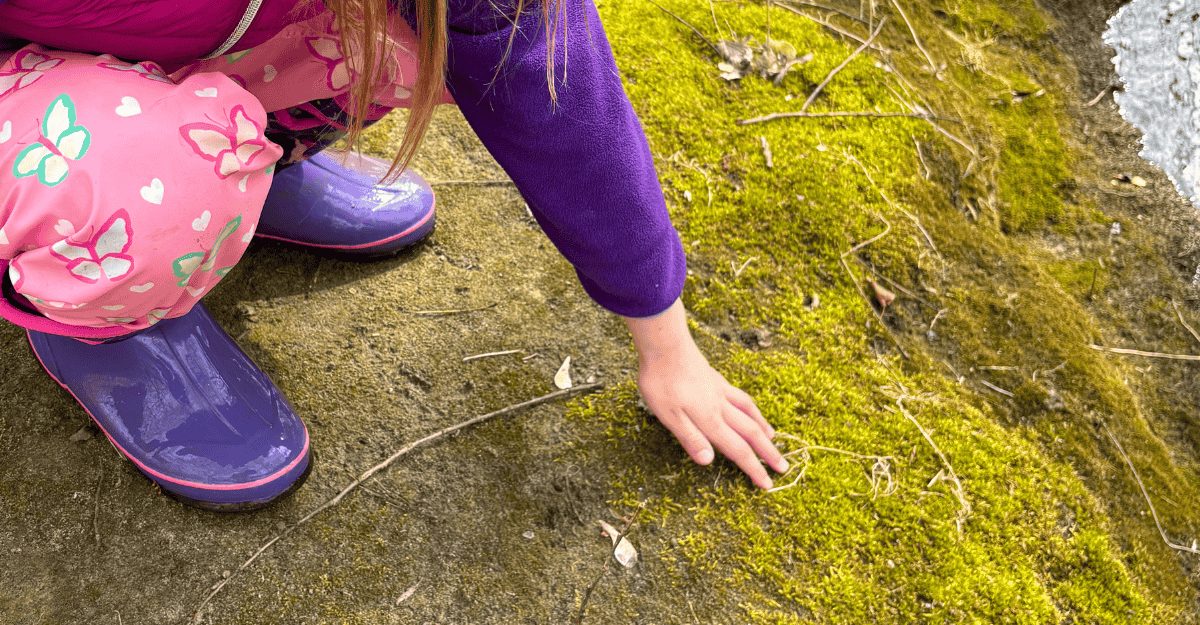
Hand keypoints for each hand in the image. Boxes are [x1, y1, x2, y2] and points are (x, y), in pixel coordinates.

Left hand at [623, 300, 787, 488]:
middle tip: (784, 468)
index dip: (753, 469)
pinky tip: (750, 408)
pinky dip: (752, 408)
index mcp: (710, 420)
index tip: (768, 485)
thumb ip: (691, 438)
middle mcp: (721, 407)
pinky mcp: (716, 380)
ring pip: (750, 413)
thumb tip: (709, 462)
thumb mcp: (669, 416)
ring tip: (774, 439)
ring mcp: (720, 392)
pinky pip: (741, 397)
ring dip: (764, 429)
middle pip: (751, 434)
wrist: (666, 346)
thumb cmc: (662, 382)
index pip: (738, 450)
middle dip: (768, 453)